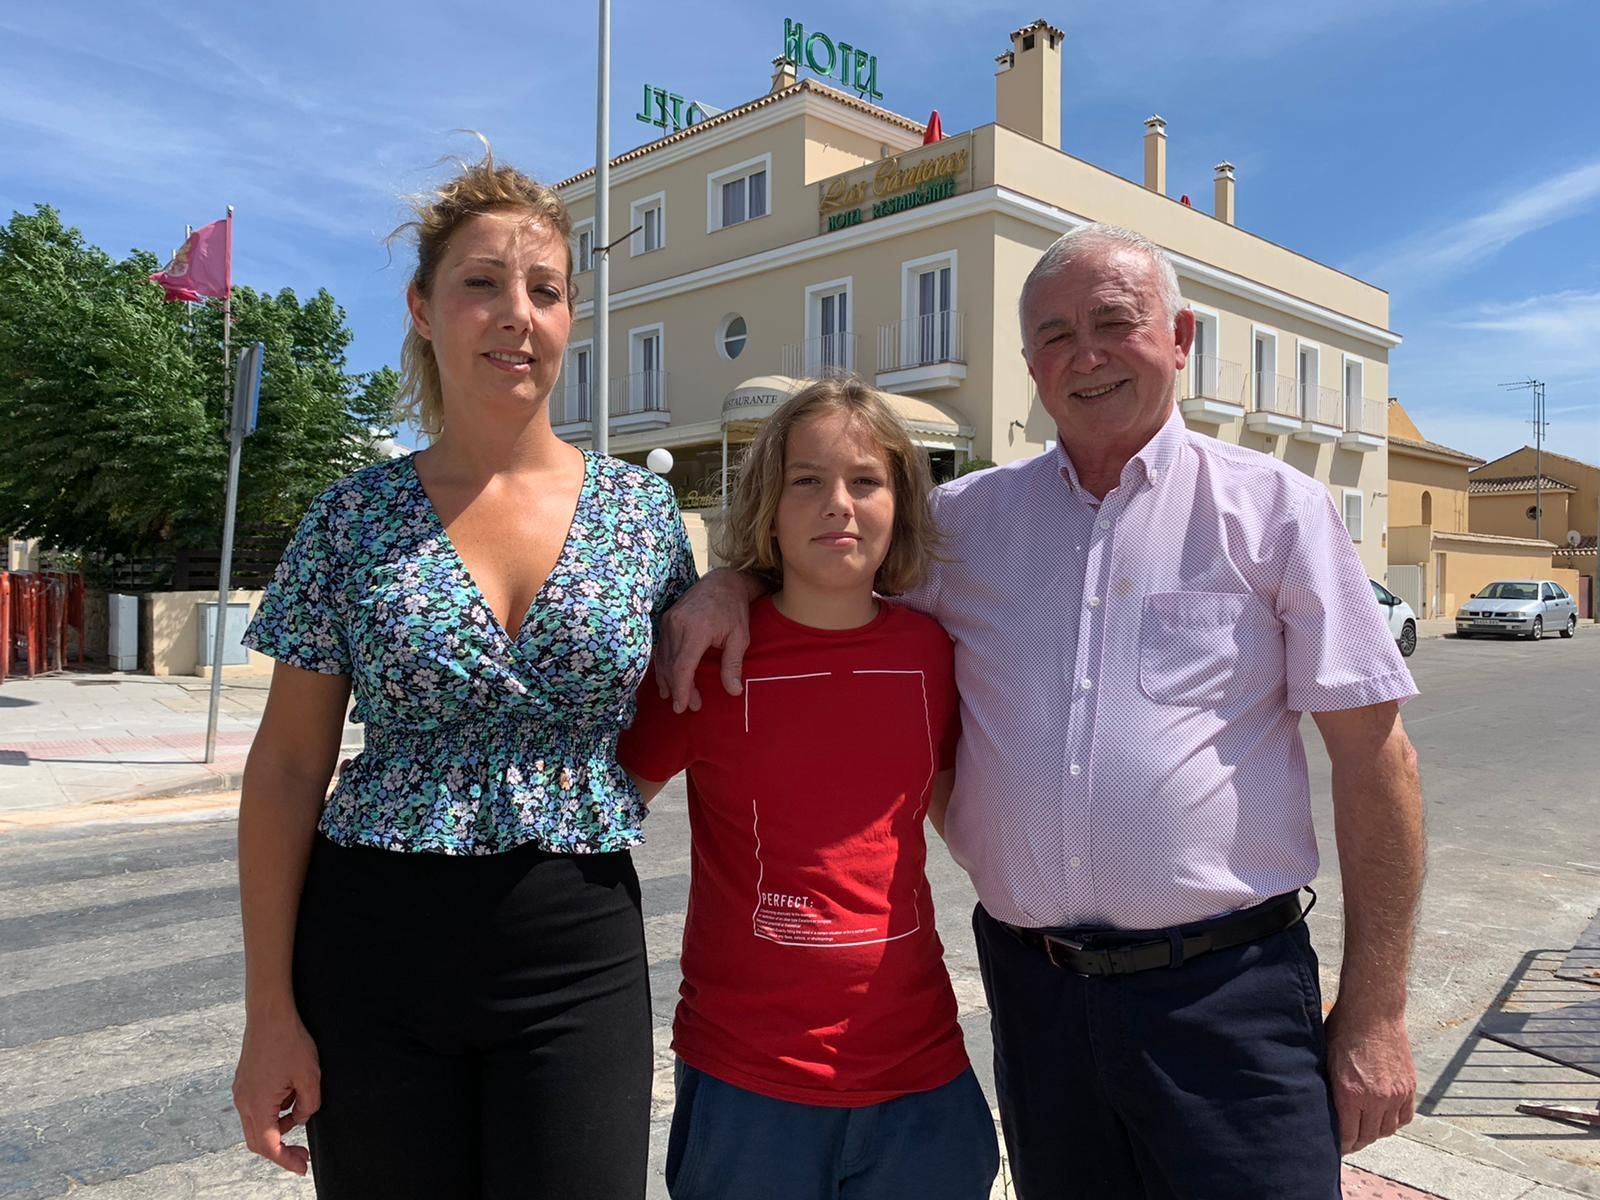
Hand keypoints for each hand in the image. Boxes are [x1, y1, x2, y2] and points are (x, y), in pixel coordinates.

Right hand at [233, 1012, 321, 1174]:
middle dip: (281, 1150)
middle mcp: (244, 1101)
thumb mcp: (310, 1076)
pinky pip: (257, 1107)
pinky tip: (290, 1094)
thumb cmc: (289, 1041)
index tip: (302, 1167)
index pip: (269, 1145)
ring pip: (257, 1124)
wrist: (269, 1014)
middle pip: (258, 1141)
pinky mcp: (244, 1082)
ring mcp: (241, 1092)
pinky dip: (274, 1110)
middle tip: (302, 1154)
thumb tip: (300, 1118)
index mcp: (258, 1103)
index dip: (285, 1160)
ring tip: (301, 1104)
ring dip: (279, 1125)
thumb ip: (308, 1105)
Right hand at [655, 569, 754, 711]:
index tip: (683, 707)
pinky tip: (667, 679)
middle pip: (672, 666)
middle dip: (678, 689)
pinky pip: (661, 648)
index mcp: (696, 630)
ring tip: (676, 697)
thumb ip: (733, 665)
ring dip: (669, 680)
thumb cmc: (734, 610)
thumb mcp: (740, 638)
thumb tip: (733, 692)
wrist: (722, 582)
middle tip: (689, 706)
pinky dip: (664, 665)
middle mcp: (677, 625)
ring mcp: (668, 621)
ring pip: (664, 658)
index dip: (681, 690)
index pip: (682, 667)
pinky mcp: (665, 619)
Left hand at [1324, 1003, 1414, 1153]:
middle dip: (1356, 1141)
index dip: (1340, 1145)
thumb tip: (1324, 1110)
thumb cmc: (1343, 1030)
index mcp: (1350, 1093)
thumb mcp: (1326, 1060)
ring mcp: (1395, 1094)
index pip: (1347, 1135)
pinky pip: (1404, 1117)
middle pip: (1368, 1136)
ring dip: (1375, 1132)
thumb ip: (1329, 1089)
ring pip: (1387, 1130)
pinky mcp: (1409, 1087)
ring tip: (1364, 1128)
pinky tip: (1383, 1117)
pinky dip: (1394, 1121)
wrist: (1373, 1012)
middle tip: (1348, 1140)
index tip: (1334, 1146)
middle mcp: (1375, 1098)